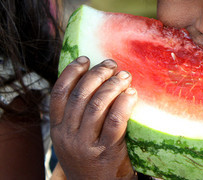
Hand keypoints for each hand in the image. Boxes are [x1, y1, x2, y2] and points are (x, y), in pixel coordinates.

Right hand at [50, 56, 137, 179]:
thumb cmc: (90, 156)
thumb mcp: (74, 137)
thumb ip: (78, 114)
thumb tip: (95, 78)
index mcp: (58, 128)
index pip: (59, 93)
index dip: (71, 72)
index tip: (85, 58)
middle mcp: (68, 135)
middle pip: (80, 95)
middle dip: (97, 74)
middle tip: (112, 64)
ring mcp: (86, 144)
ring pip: (97, 105)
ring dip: (112, 85)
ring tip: (125, 76)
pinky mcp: (106, 151)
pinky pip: (115, 121)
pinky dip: (124, 103)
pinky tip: (132, 93)